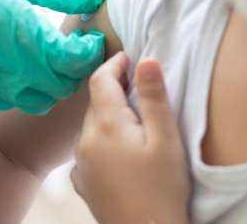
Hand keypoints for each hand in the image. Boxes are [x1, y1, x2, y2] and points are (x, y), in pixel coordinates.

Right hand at [0, 0, 110, 113]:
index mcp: (14, 30)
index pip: (68, 62)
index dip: (86, 54)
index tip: (89, 42)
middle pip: (53, 88)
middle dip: (69, 72)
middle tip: (70, 51)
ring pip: (27, 100)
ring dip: (41, 83)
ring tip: (40, 57)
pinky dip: (9, 88)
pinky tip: (5, 64)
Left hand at [71, 53, 190, 223]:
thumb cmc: (162, 188)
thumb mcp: (165, 139)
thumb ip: (154, 98)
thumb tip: (145, 60)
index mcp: (106, 125)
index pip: (100, 80)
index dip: (114, 64)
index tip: (128, 57)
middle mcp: (85, 141)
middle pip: (95, 102)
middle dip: (113, 88)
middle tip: (137, 84)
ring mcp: (80, 163)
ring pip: (91, 125)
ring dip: (108, 114)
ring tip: (133, 118)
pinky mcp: (83, 182)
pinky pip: (89, 149)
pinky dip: (102, 139)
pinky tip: (120, 149)